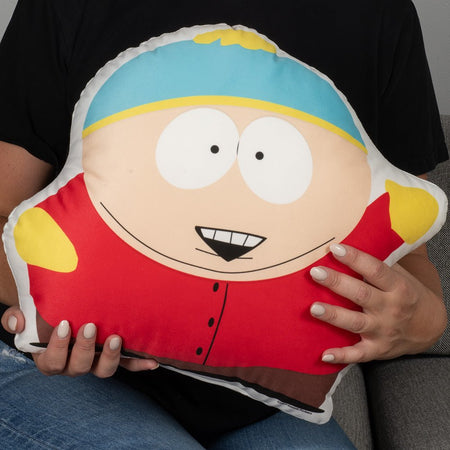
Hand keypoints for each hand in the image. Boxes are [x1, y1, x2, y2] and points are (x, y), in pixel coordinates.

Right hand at [1, 306, 158, 376]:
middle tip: (90, 326)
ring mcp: (95, 360)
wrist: (64, 306)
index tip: (63, 325)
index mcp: (51, 357)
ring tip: (116, 338)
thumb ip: (15, 318)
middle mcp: (74, 363)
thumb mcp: (27, 312)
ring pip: (103, 370)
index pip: (51, 363)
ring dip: (111, 357)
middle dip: (84, 348)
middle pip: (78, 368)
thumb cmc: (44, 312)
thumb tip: (17, 322)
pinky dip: (140, 364)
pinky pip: (128, 364)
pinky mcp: (114, 355)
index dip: (57, 348)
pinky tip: (153, 361)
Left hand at [309, 243, 446, 363]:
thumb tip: (355, 232)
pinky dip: (342, 355)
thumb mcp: (400, 274)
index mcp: (398, 286)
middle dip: (337, 283)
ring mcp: (384, 331)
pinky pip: (358, 354)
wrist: (429, 327)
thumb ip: (379, 260)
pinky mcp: (377, 349)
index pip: (375, 270)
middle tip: (315, 272)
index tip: (334, 248)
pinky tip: (324, 354)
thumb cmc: (405, 292)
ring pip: (356, 323)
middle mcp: (391, 308)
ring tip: (313, 308)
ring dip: (334, 316)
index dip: (355, 258)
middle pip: (361, 294)